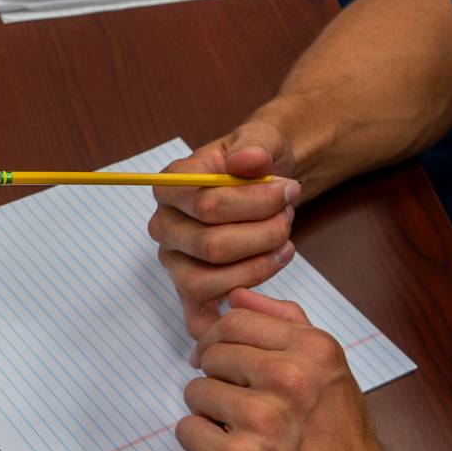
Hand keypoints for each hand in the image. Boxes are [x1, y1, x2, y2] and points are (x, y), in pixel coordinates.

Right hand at [149, 122, 300, 340]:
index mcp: (171, 186)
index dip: (253, 203)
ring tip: (283, 243)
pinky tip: (264, 282)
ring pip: (211, 279)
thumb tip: (247, 159)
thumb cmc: (257, 163)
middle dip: (262, 234)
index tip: (286, 191)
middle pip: (212, 245)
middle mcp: (164, 225)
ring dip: (258, 265)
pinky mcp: (189, 288)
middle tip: (287, 218)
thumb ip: (255, 145)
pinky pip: (202, 311)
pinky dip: (233, 303)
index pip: (205, 204)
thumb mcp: (262, 139)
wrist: (266, 182)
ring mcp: (174, 260)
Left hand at [175, 287, 388, 450]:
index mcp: (311, 350)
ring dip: (207, 411)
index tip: (218, 356)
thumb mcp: (328, 367)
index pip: (235, 319)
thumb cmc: (338, 433)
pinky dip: (201, 442)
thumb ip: (286, 322)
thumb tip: (237, 295)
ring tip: (235, 427)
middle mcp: (289, 378)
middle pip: (211, 354)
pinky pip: (188, 430)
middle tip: (234, 400)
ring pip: (195, 391)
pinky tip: (225, 450)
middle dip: (215, 377)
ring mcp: (262, 418)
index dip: (219, 338)